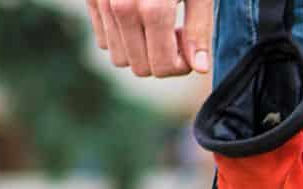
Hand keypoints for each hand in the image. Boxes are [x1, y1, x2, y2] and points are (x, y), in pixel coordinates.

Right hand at [87, 0, 212, 77]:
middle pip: (140, 68)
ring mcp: (102, 3)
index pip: (162, 67)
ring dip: (140, 51)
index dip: (180, 66)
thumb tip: (199, 68)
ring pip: (119, 58)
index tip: (187, 45)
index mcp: (153, 9)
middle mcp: (121, 8)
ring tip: (156, 24)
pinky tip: (138, 16)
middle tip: (175, 33)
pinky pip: (102, 39)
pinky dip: (122, 37)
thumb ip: (199, 30)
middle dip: (162, 60)